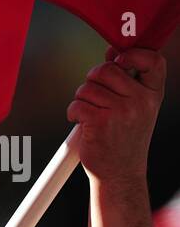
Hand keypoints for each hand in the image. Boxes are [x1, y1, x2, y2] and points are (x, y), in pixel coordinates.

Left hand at [67, 47, 164, 184]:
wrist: (121, 174)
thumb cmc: (125, 138)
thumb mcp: (139, 108)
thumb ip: (130, 82)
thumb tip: (112, 53)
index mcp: (153, 94)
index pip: (152, 59)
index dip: (132, 53)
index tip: (117, 60)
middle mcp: (141, 101)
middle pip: (106, 69)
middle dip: (92, 80)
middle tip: (94, 96)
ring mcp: (121, 111)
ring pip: (87, 88)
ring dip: (81, 99)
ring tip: (89, 115)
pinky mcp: (100, 122)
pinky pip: (76, 104)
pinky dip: (72, 112)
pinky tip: (80, 123)